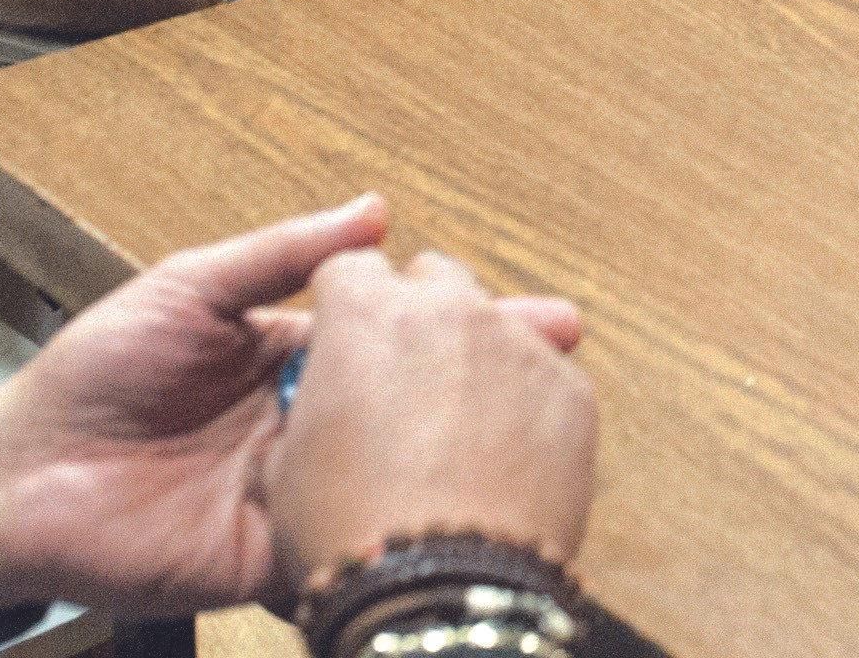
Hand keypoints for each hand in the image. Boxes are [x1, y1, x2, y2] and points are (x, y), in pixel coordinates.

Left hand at [0, 193, 586, 615]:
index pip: (400, 342)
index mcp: (294, 358)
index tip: (544, 318)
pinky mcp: (270, 558)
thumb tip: (375, 210)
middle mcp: (306, 426)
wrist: (17, 474)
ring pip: (389, 481)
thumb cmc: (91, 370)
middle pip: (412, 413)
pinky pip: (340, 549)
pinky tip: (443, 526)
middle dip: (488, 399)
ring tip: (527, 452)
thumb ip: (278, 255)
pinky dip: (385, 539)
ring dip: (451, 469)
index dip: (468, 330)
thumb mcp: (188, 289)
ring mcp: (295, 494)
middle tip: (564, 383)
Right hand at [269, 234, 601, 590]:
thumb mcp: (288, 467)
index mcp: (366, 314)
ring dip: (476, 357)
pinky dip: (525, 404)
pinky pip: (545, 378)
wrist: (441, 590)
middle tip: (404, 378)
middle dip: (416, 314)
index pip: (350, 269)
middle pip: (432, 279)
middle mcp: (450, 311)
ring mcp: (518, 346)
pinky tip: (501, 457)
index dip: (343, 306)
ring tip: (458, 425)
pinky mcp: (570, 391)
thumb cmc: (352, 533)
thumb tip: (330, 403)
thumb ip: (312, 404)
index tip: (344, 338)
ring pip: (497, 324)